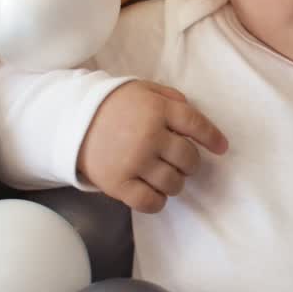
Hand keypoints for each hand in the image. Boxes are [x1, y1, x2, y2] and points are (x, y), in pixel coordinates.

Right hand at [77, 81, 228, 213]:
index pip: (196, 125)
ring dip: (176, 182)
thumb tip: (193, 115)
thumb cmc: (112, 104)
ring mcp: (134, 161)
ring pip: (173, 183)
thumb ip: (170, 98)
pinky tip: (155, 194)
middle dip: (190, 163)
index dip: (213, 138)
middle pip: (188, 159)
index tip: (221, 148)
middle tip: (182, 163)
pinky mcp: (118, 183)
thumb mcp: (142, 89)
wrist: (71, 120)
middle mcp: (149, 136)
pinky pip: (150, 202)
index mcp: (157, 109)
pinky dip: (158, 202)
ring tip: (166, 176)